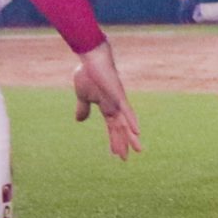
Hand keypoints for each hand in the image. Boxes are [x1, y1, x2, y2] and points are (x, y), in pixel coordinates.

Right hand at [71, 41, 141, 159]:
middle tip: (126, 158)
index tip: (115, 153)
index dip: (113, 140)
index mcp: (106, 107)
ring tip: (138, 150)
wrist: (91, 59)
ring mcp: (118, 101)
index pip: (111, 127)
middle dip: (123, 143)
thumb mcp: (82, 97)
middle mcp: (115, 107)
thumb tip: (79, 120)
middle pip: (120, 129)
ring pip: (126, 123)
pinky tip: (137, 131)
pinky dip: (131, 121)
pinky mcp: (118, 95)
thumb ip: (83, 108)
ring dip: (130, 137)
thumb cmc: (88, 75)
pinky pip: (126, 110)